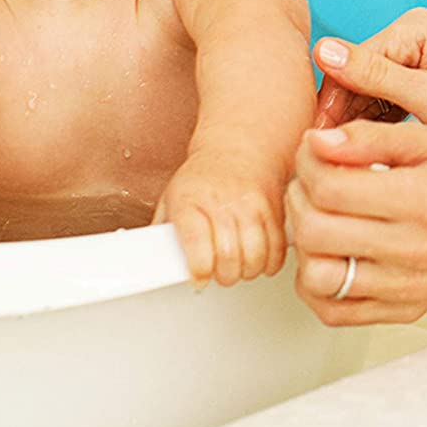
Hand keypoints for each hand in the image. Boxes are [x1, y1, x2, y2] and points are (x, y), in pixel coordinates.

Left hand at [154, 146, 286, 287]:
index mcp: (191, 202)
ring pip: (256, 256)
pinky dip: (269, 263)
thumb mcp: (172, 198)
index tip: (198, 277)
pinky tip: (258, 259)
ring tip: (238, 267)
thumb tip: (149, 261)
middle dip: (224, 275)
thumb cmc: (203, 178)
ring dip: (247, 271)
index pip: (197, 244)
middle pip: (229, 257)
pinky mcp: (274, 210)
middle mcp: (222, 203)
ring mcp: (251, 205)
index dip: (199, 269)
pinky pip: (277, 248)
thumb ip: (162, 231)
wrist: (238, 149)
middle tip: (219, 272)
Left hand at [287, 120, 426, 324]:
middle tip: (312, 175)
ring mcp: (408, 288)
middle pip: (315, 231)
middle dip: (299, 193)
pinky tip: (331, 249)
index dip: (307, 160)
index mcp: (422, 201)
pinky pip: (335, 311)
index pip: (330, 187)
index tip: (313, 146)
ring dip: (305, 242)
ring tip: (320, 212)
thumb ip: (371, 137)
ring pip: (317, 277)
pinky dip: (318, 282)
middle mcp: (414, 252)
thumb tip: (319, 142)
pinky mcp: (404, 309)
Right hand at [313, 7, 426, 152]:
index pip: (349, 62)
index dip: (330, 104)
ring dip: (355, 129)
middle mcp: (414, 40)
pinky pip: (384, 109)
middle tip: (326, 166)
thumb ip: (378, 77)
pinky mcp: (423, 91)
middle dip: (341, 120)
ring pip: (366, 98)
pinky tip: (368, 161)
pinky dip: (375, 133)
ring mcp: (418, 66)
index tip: (315, 144)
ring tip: (344, 168)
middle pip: (354, 80)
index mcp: (415, 29)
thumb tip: (325, 51)